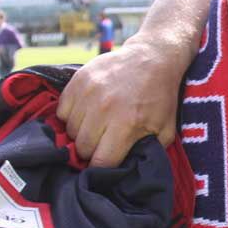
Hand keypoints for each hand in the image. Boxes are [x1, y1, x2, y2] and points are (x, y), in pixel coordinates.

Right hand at [56, 39, 183, 166]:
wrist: (153, 58)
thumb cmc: (160, 96)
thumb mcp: (165, 128)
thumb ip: (150, 151)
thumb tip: (132, 169)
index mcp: (126, 124)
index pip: (101, 162)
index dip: (103, 167)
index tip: (107, 162)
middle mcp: (104, 109)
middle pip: (82, 148)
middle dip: (92, 151)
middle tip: (103, 142)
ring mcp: (89, 93)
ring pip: (70, 130)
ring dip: (81, 132)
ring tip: (97, 125)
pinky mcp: (78, 80)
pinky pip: (62, 110)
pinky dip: (71, 115)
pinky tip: (87, 111)